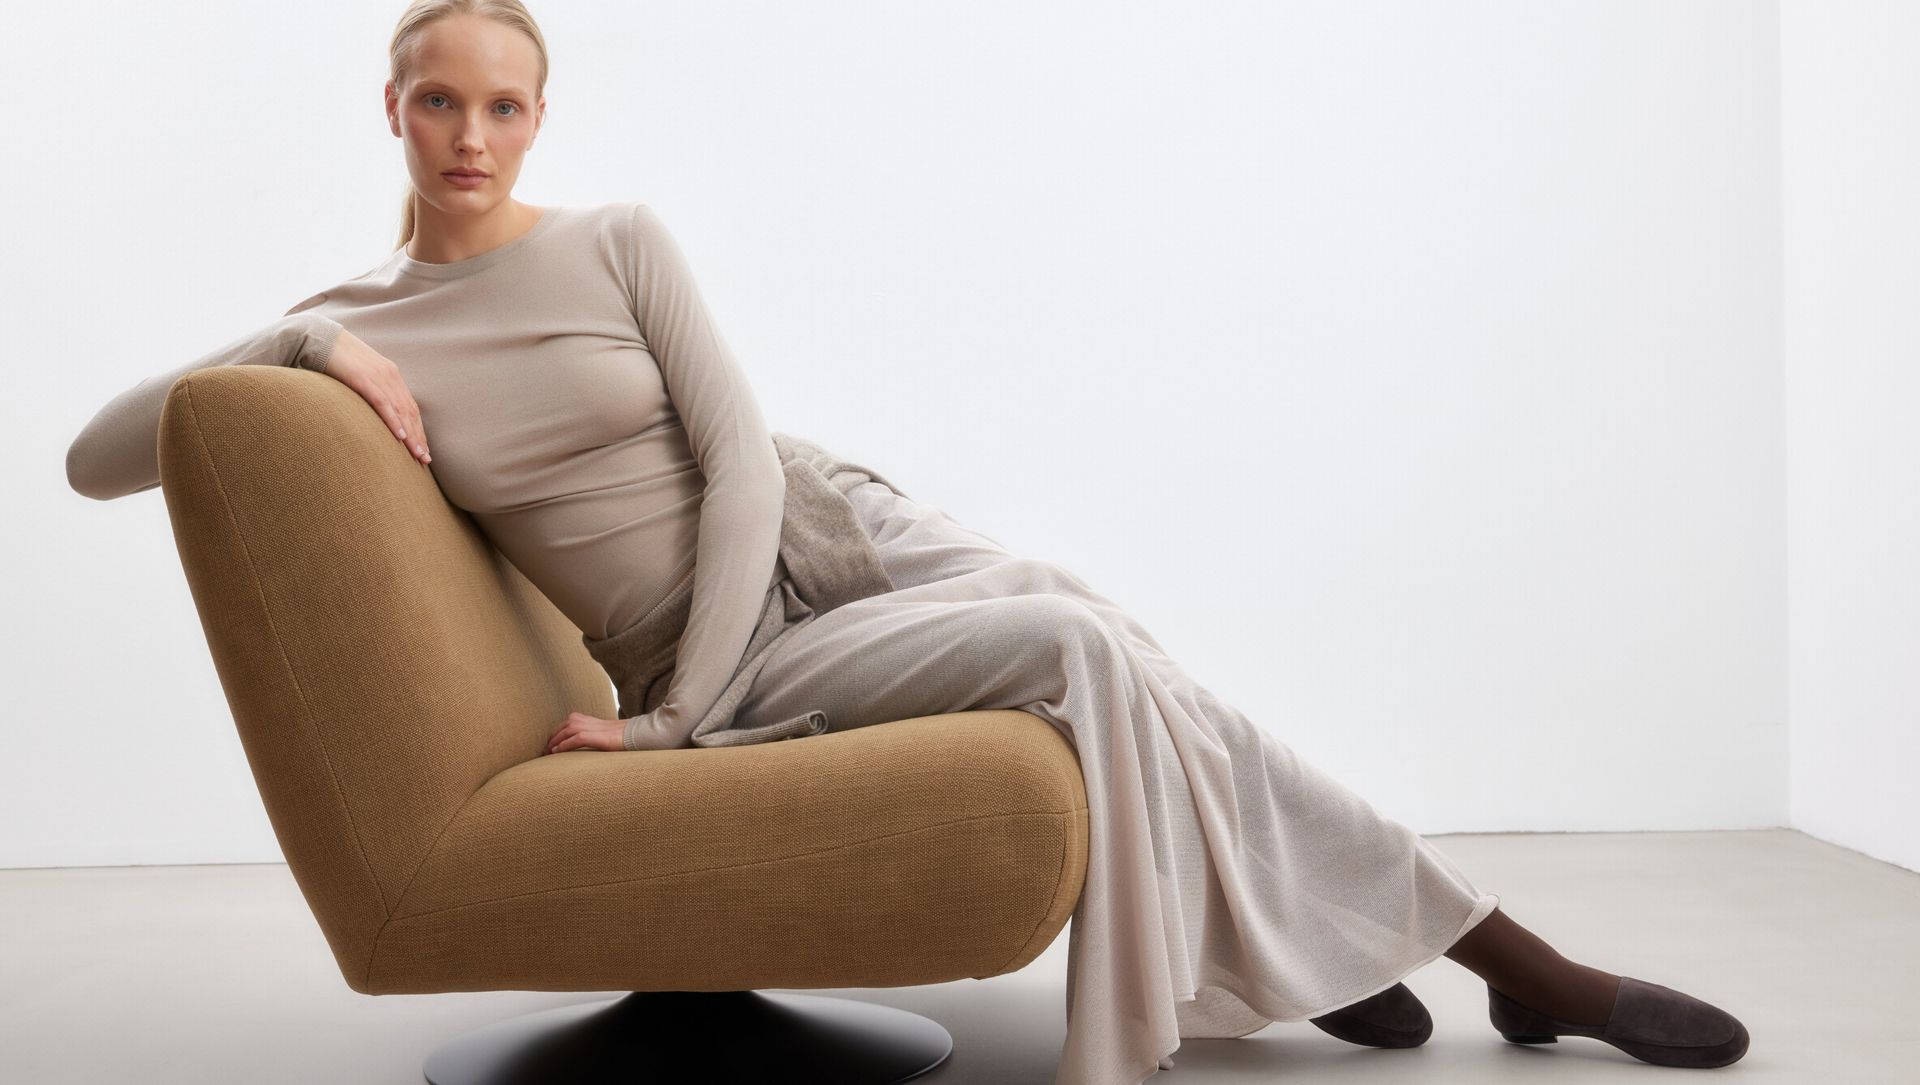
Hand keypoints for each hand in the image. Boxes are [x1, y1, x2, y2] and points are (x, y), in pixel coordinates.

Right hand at [324, 328, 432, 466]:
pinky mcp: (363, 378)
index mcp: (391, 375)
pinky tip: (400, 436)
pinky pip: (382, 403)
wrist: (319, 337)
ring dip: (411, 435)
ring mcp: (378, 377)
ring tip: (417, 454)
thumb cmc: (335, 359)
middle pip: (410, 411)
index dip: (418, 429)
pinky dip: (393, 420)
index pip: (410, 407)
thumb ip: (370, 390)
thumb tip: (372, 411)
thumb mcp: (359, 375)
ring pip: (400, 410)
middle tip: (425, 459)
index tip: (423, 448)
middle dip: (419, 437)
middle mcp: (390, 376)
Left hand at [546, 711, 623, 753]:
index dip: (553, 736)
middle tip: (542, 752)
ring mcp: (589, 726)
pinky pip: (574, 739)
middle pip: (560, 728)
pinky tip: (557, 752)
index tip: (547, 747)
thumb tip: (573, 746)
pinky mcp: (594, 735)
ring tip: (547, 753)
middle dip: (550, 740)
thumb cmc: (615, 737)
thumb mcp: (596, 734)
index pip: (562, 726)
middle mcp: (583, 720)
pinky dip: (564, 745)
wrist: (632, 735)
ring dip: (554, 743)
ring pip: (564, 732)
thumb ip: (584, 736)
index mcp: (583, 718)